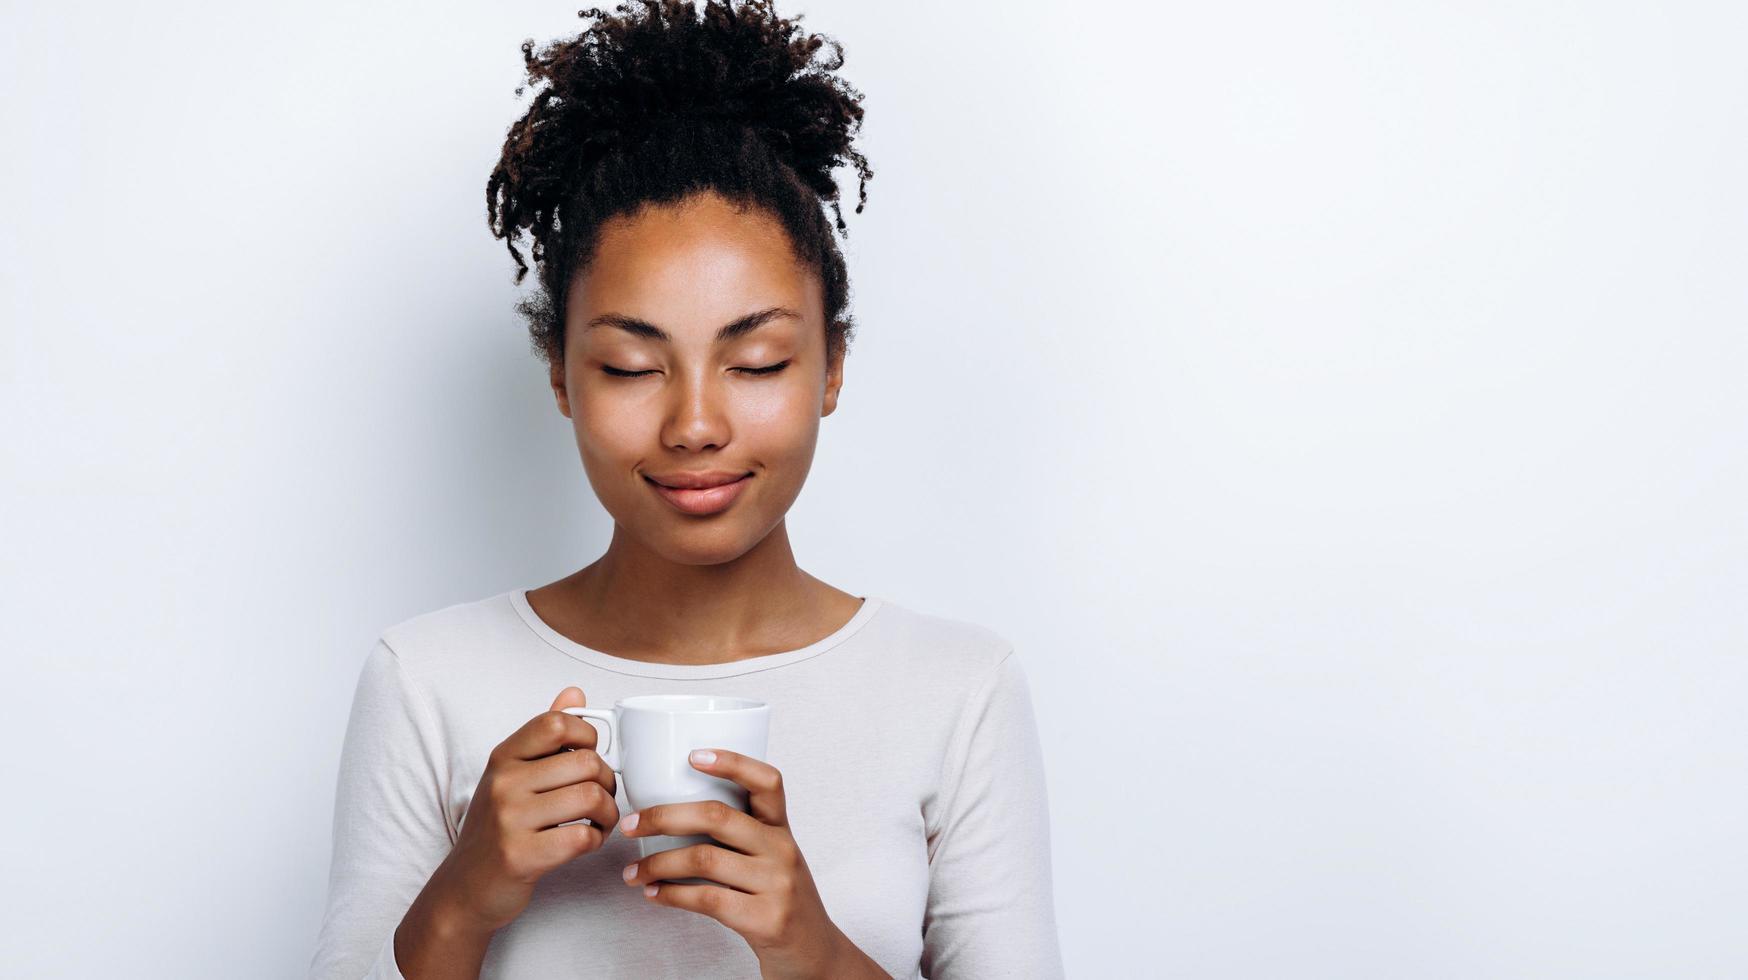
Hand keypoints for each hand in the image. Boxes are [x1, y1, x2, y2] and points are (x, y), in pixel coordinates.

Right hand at [425, 687, 620, 934]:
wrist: (464, 889)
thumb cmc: (496, 830)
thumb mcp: (511, 776)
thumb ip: (544, 736)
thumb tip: (575, 693)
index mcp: (503, 758)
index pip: (556, 722)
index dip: (587, 737)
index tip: (588, 757)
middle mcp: (503, 783)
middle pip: (585, 761)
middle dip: (606, 781)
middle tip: (600, 798)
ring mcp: (510, 820)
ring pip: (590, 797)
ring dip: (608, 813)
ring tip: (598, 821)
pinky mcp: (522, 856)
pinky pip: (582, 836)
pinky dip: (596, 840)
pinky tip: (586, 841)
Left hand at [617, 749, 886, 978]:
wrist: (814, 954)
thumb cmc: (782, 902)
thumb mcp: (773, 860)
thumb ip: (740, 837)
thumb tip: (673, 815)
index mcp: (781, 830)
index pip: (767, 781)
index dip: (732, 762)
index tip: (693, 755)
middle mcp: (782, 851)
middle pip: (718, 816)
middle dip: (664, 817)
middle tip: (632, 823)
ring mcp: (776, 885)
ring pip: (704, 859)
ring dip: (657, 863)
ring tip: (634, 871)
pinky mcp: (765, 919)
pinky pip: (706, 899)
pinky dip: (671, 895)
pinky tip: (655, 893)